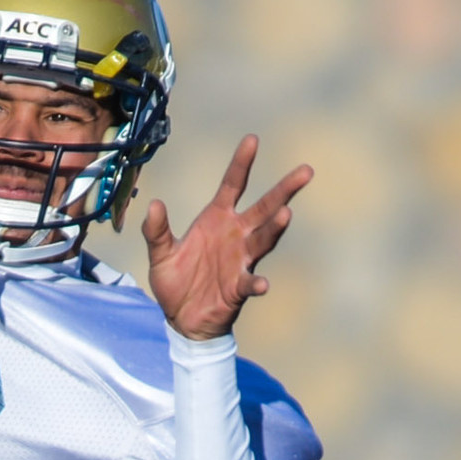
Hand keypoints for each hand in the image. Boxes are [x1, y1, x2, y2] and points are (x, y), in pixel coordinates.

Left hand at [143, 137, 311, 341]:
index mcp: (216, 219)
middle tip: (305, 171)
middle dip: (284, 190)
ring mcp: (241, 260)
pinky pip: (249, 283)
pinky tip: (261, 285)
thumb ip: (155, 231)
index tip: (253, 139)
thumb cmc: (175, 282)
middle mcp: (235, 234)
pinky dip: (255, 283)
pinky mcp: (238, 287)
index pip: (232, 185)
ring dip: (274, 228)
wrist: (181, 320)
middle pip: (264, 207)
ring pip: (264, 239)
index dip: (242, 163)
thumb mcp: (160, 254)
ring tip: (286, 215)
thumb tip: (154, 204)